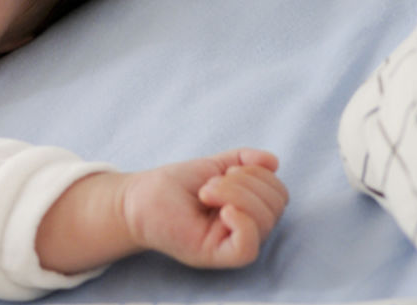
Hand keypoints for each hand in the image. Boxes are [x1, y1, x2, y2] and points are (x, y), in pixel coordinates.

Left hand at [122, 148, 287, 267]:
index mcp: (249, 209)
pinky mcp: (216, 255)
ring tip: (205, 192)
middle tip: (209, 184)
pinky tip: (223, 210)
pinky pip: (248, 248)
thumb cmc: (173, 185)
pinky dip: (242, 224)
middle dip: (245, 183)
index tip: (225, 170)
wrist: (138, 198)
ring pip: (264, 222)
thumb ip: (243, 161)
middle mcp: (246, 228)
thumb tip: (273, 161)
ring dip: (235, 194)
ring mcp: (231, 243)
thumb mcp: (213, 166)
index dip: (258, 174)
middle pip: (275, 206)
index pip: (278, 193)